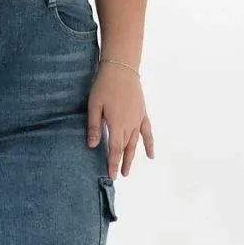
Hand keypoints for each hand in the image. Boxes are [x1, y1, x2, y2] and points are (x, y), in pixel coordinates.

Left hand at [86, 61, 153, 178]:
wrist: (122, 68)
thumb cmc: (104, 85)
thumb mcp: (94, 105)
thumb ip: (95, 126)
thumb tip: (93, 145)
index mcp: (117, 124)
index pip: (115, 149)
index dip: (113, 163)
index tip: (111, 176)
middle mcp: (130, 124)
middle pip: (126, 148)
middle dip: (122, 163)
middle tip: (119, 176)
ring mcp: (138, 119)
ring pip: (136, 143)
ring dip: (132, 157)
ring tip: (128, 170)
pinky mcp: (142, 113)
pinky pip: (148, 132)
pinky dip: (149, 144)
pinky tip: (150, 155)